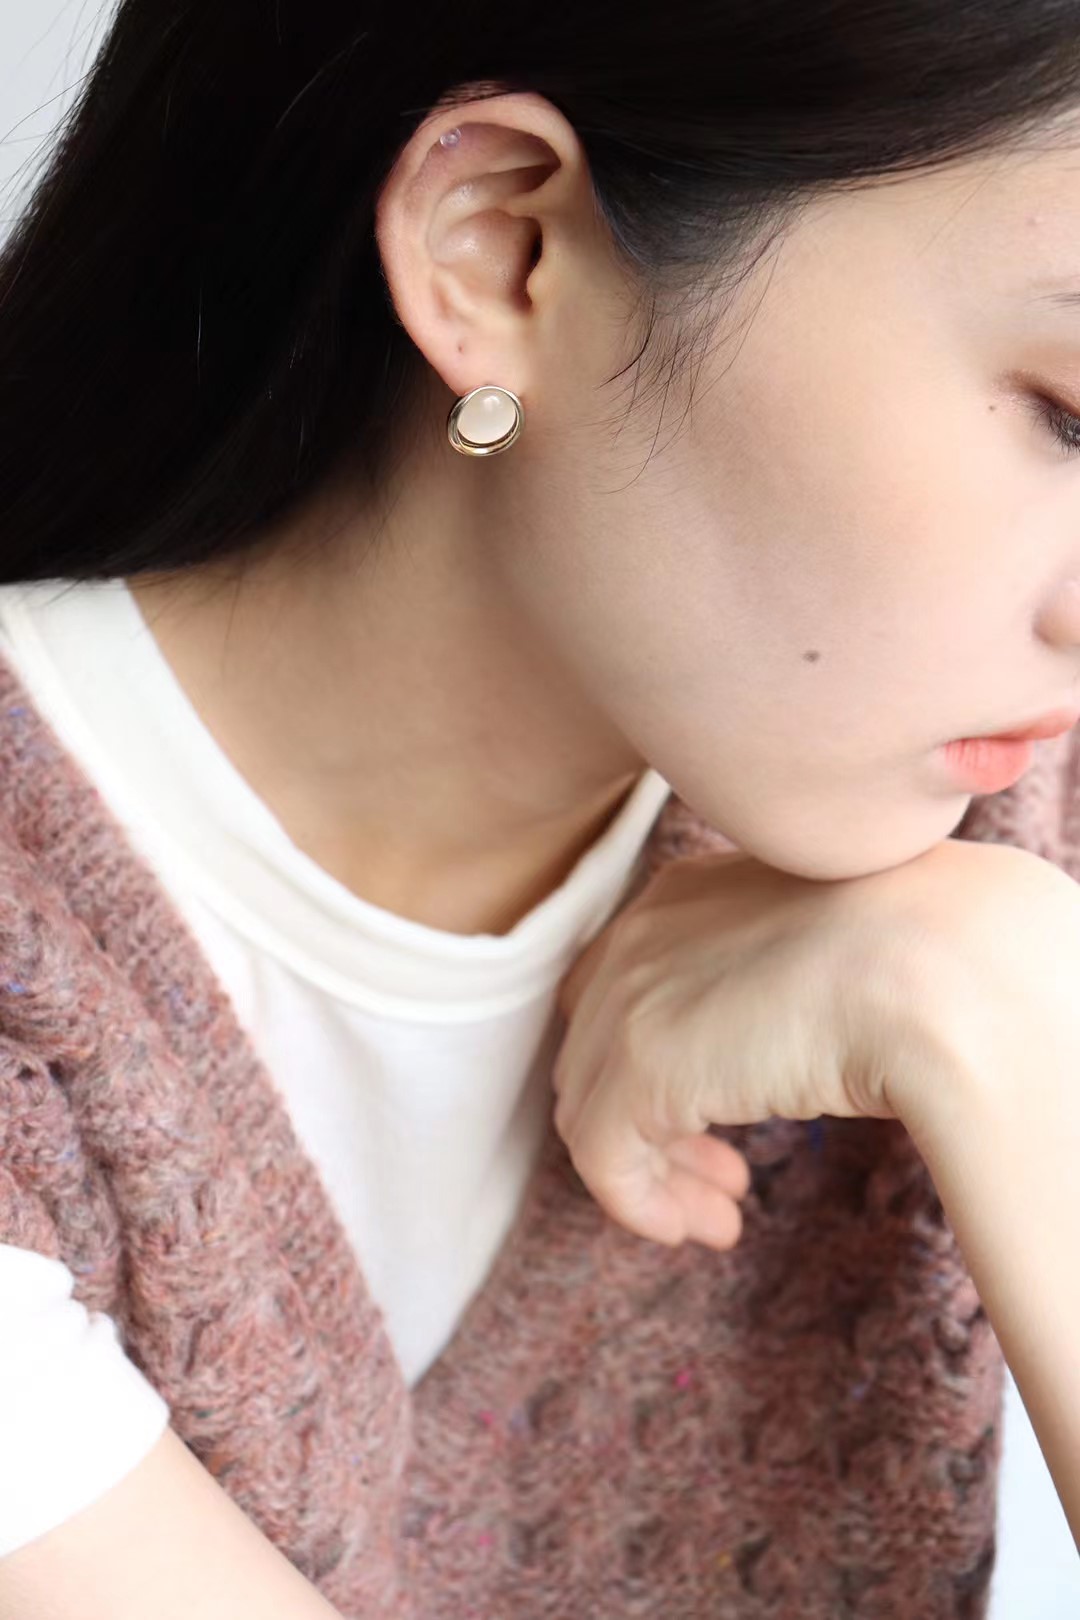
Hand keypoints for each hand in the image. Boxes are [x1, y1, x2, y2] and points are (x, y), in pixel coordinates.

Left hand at [552, 835, 1079, 1249]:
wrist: (935, 969)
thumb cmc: (915, 959)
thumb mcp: (820, 960)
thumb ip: (769, 990)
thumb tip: (774, 1050)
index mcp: (684, 896)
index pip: (622, 988)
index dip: (652, 1062)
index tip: (711, 1117)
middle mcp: (640, 935)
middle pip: (598, 1049)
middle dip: (653, 1123)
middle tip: (722, 1177)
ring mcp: (630, 995)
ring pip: (593, 1106)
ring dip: (654, 1173)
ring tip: (719, 1215)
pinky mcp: (638, 1065)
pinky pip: (602, 1158)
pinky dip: (640, 1204)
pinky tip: (707, 1228)